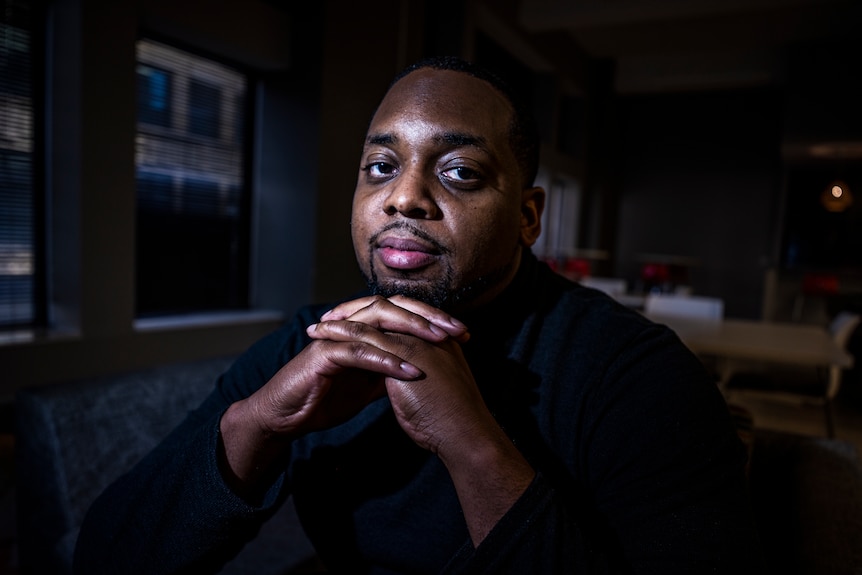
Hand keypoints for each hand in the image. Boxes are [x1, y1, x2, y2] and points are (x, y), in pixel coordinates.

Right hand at [219, 295, 467, 494]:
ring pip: (378, 323)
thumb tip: (418, 370)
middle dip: (428, 317)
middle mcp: (351, 327)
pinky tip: (410, 370)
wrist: (286, 416)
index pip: (402, 314)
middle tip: (457, 329)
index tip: (463, 334)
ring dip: (411, 333)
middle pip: (394, 308)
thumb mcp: (366, 385)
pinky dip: (386, 361)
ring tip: (440, 343)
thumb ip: (388, 373)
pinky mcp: (323, 354)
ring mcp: (336, 337)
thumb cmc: (323, 398)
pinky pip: (359, 353)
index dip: (432, 320)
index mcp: (363, 330)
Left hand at [310, 295, 534, 544]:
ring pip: (373, 318)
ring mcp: (416, 340)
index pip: (401, 318)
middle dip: (356, 310)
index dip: (375, 318)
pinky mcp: (404, 351)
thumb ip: (420, 377)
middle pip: (387, 310)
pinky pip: (366, 335)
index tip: (351, 322)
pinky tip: (323, 337)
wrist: (464, 433)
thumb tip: (405, 380)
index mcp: (436, 341)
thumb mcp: (433, 390)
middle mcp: (427, 334)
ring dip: (343, 320)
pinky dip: (342, 333)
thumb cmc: (451, 420)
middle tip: (332, 315)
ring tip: (319, 326)